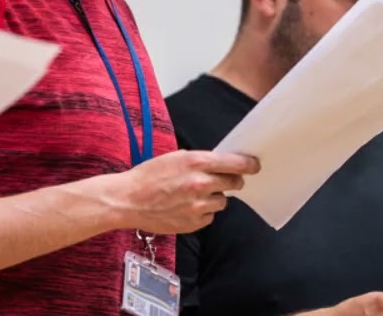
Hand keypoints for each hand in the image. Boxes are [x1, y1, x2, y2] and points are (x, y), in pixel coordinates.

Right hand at [104, 149, 259, 233]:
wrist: (128, 200)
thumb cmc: (148, 176)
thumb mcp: (174, 158)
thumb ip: (199, 161)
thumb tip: (220, 164)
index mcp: (197, 163)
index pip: (235, 164)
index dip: (249, 165)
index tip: (254, 166)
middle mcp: (201, 184)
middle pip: (234, 184)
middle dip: (232, 182)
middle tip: (225, 181)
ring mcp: (198, 206)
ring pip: (222, 202)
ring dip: (214, 198)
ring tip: (194, 195)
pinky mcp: (193, 223)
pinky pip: (209, 217)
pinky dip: (203, 213)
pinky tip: (186, 207)